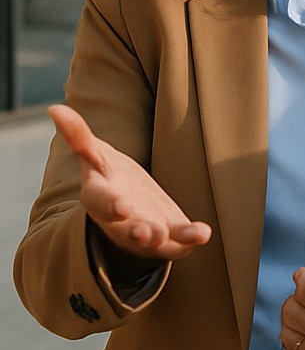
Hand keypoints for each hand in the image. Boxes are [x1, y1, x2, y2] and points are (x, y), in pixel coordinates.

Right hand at [50, 103, 211, 267]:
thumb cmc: (108, 175)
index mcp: (99, 198)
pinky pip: (178, 241)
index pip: (100, 203)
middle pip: (126, 230)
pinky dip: (191, 237)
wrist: (126, 201)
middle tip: (149, 233)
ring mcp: (143, 232)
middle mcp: (119, 222)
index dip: (110, 205)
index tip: (122, 206)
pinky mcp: (167, 235)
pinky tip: (204, 232)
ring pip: (153, 242)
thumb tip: (54, 108)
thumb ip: (78, 135)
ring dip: (167, 239)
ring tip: (191, 234)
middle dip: (137, 233)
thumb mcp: (95, 154)